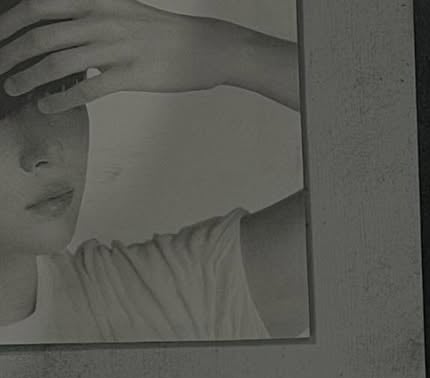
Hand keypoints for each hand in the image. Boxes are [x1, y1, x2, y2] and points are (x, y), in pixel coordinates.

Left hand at [0, 0, 236, 111]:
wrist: (203, 47)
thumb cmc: (159, 34)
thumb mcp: (118, 9)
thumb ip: (86, 14)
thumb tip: (54, 28)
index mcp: (93, 0)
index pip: (37, 7)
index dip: (10, 23)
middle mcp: (99, 19)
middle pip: (40, 36)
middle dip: (11, 53)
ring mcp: (114, 47)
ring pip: (57, 63)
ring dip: (29, 78)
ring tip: (14, 89)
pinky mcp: (130, 75)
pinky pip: (88, 89)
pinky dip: (62, 99)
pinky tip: (47, 107)